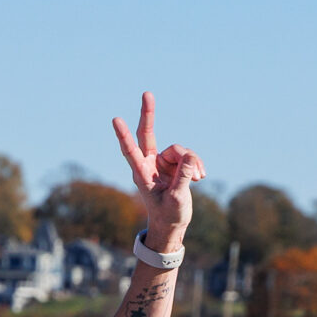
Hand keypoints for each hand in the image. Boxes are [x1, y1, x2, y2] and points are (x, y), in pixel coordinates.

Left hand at [110, 92, 204, 252]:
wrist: (173, 223)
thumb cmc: (169, 215)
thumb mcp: (177, 199)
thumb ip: (183, 178)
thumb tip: (190, 158)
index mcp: (141, 174)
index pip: (131, 151)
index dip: (124, 136)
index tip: (116, 120)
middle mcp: (149, 164)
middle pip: (147, 134)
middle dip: (148, 114)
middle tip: (147, 93)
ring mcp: (162, 162)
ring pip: (180, 150)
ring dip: (192, 162)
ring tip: (198, 178)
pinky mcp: (175, 163)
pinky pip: (189, 156)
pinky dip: (196, 165)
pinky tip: (200, 177)